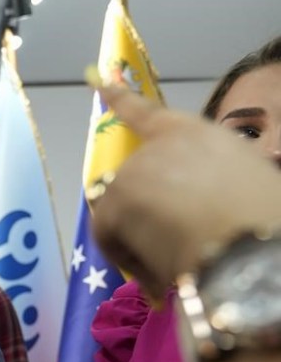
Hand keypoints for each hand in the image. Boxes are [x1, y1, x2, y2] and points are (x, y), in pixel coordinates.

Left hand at [90, 83, 280, 296]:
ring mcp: (133, 170)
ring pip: (122, 215)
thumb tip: (190, 212)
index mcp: (197, 133)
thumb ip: (207, 184)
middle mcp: (158, 145)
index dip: (121, 98)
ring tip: (175, 269)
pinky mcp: (115, 200)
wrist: (250, 244)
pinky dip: (129, 260)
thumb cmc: (263, 219)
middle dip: (148, 219)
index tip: (98, 81)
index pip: (148, 113)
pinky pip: (109, 237)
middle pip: (135, 184)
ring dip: (141, 242)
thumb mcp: (245, 186)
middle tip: (178, 250)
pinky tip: (157, 280)